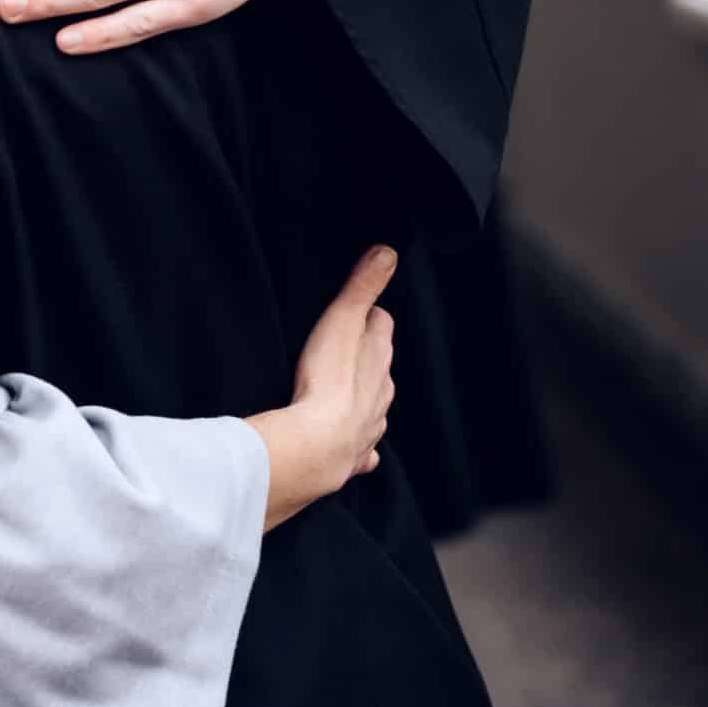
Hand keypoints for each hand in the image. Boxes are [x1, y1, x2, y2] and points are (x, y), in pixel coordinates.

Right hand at [245, 246, 396, 529]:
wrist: (320, 444)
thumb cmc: (327, 379)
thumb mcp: (342, 320)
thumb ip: (363, 286)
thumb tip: (388, 252)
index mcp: (378, 358)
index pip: (382, 326)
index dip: (369, 317)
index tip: (357, 312)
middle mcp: (382, 392)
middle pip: (381, 367)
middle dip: (367, 357)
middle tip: (345, 349)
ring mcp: (371, 425)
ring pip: (376, 407)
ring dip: (364, 399)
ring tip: (345, 393)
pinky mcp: (354, 454)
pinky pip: (364, 450)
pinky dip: (361, 446)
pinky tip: (355, 447)